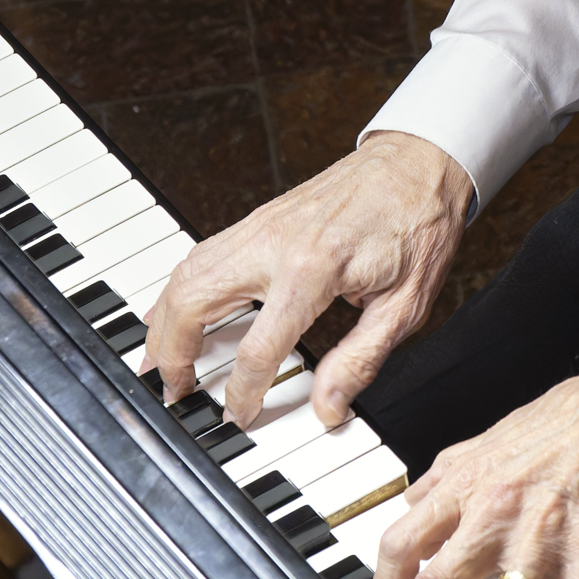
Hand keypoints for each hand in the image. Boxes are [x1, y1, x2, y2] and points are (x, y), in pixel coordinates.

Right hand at [144, 132, 472, 428]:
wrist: (418, 161)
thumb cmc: (417, 224)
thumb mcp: (405, 305)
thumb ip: (360, 361)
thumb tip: (329, 409)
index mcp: (312, 270)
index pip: (257, 348)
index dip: (242, 393)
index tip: (239, 416)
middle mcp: (273, 244)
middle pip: (194, 303)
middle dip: (174, 354)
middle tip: (176, 392)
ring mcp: (259, 226)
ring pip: (186, 275)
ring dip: (164, 322)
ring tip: (160, 362)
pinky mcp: (259, 219)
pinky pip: (200, 255)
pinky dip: (177, 288)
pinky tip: (171, 309)